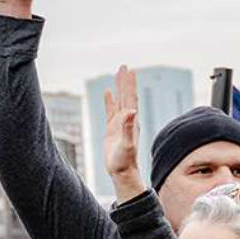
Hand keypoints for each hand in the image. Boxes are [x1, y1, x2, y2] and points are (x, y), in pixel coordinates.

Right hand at [104, 65, 145, 200]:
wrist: (122, 172)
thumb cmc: (125, 161)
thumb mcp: (126, 144)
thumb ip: (128, 128)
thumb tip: (131, 111)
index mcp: (131, 120)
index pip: (130, 98)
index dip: (129, 84)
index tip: (128, 70)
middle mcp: (127, 119)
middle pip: (126, 95)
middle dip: (124, 81)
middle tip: (123, 66)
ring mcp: (119, 123)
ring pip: (119, 101)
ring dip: (118, 88)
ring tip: (117, 74)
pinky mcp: (112, 129)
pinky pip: (111, 110)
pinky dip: (110, 100)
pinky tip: (108, 93)